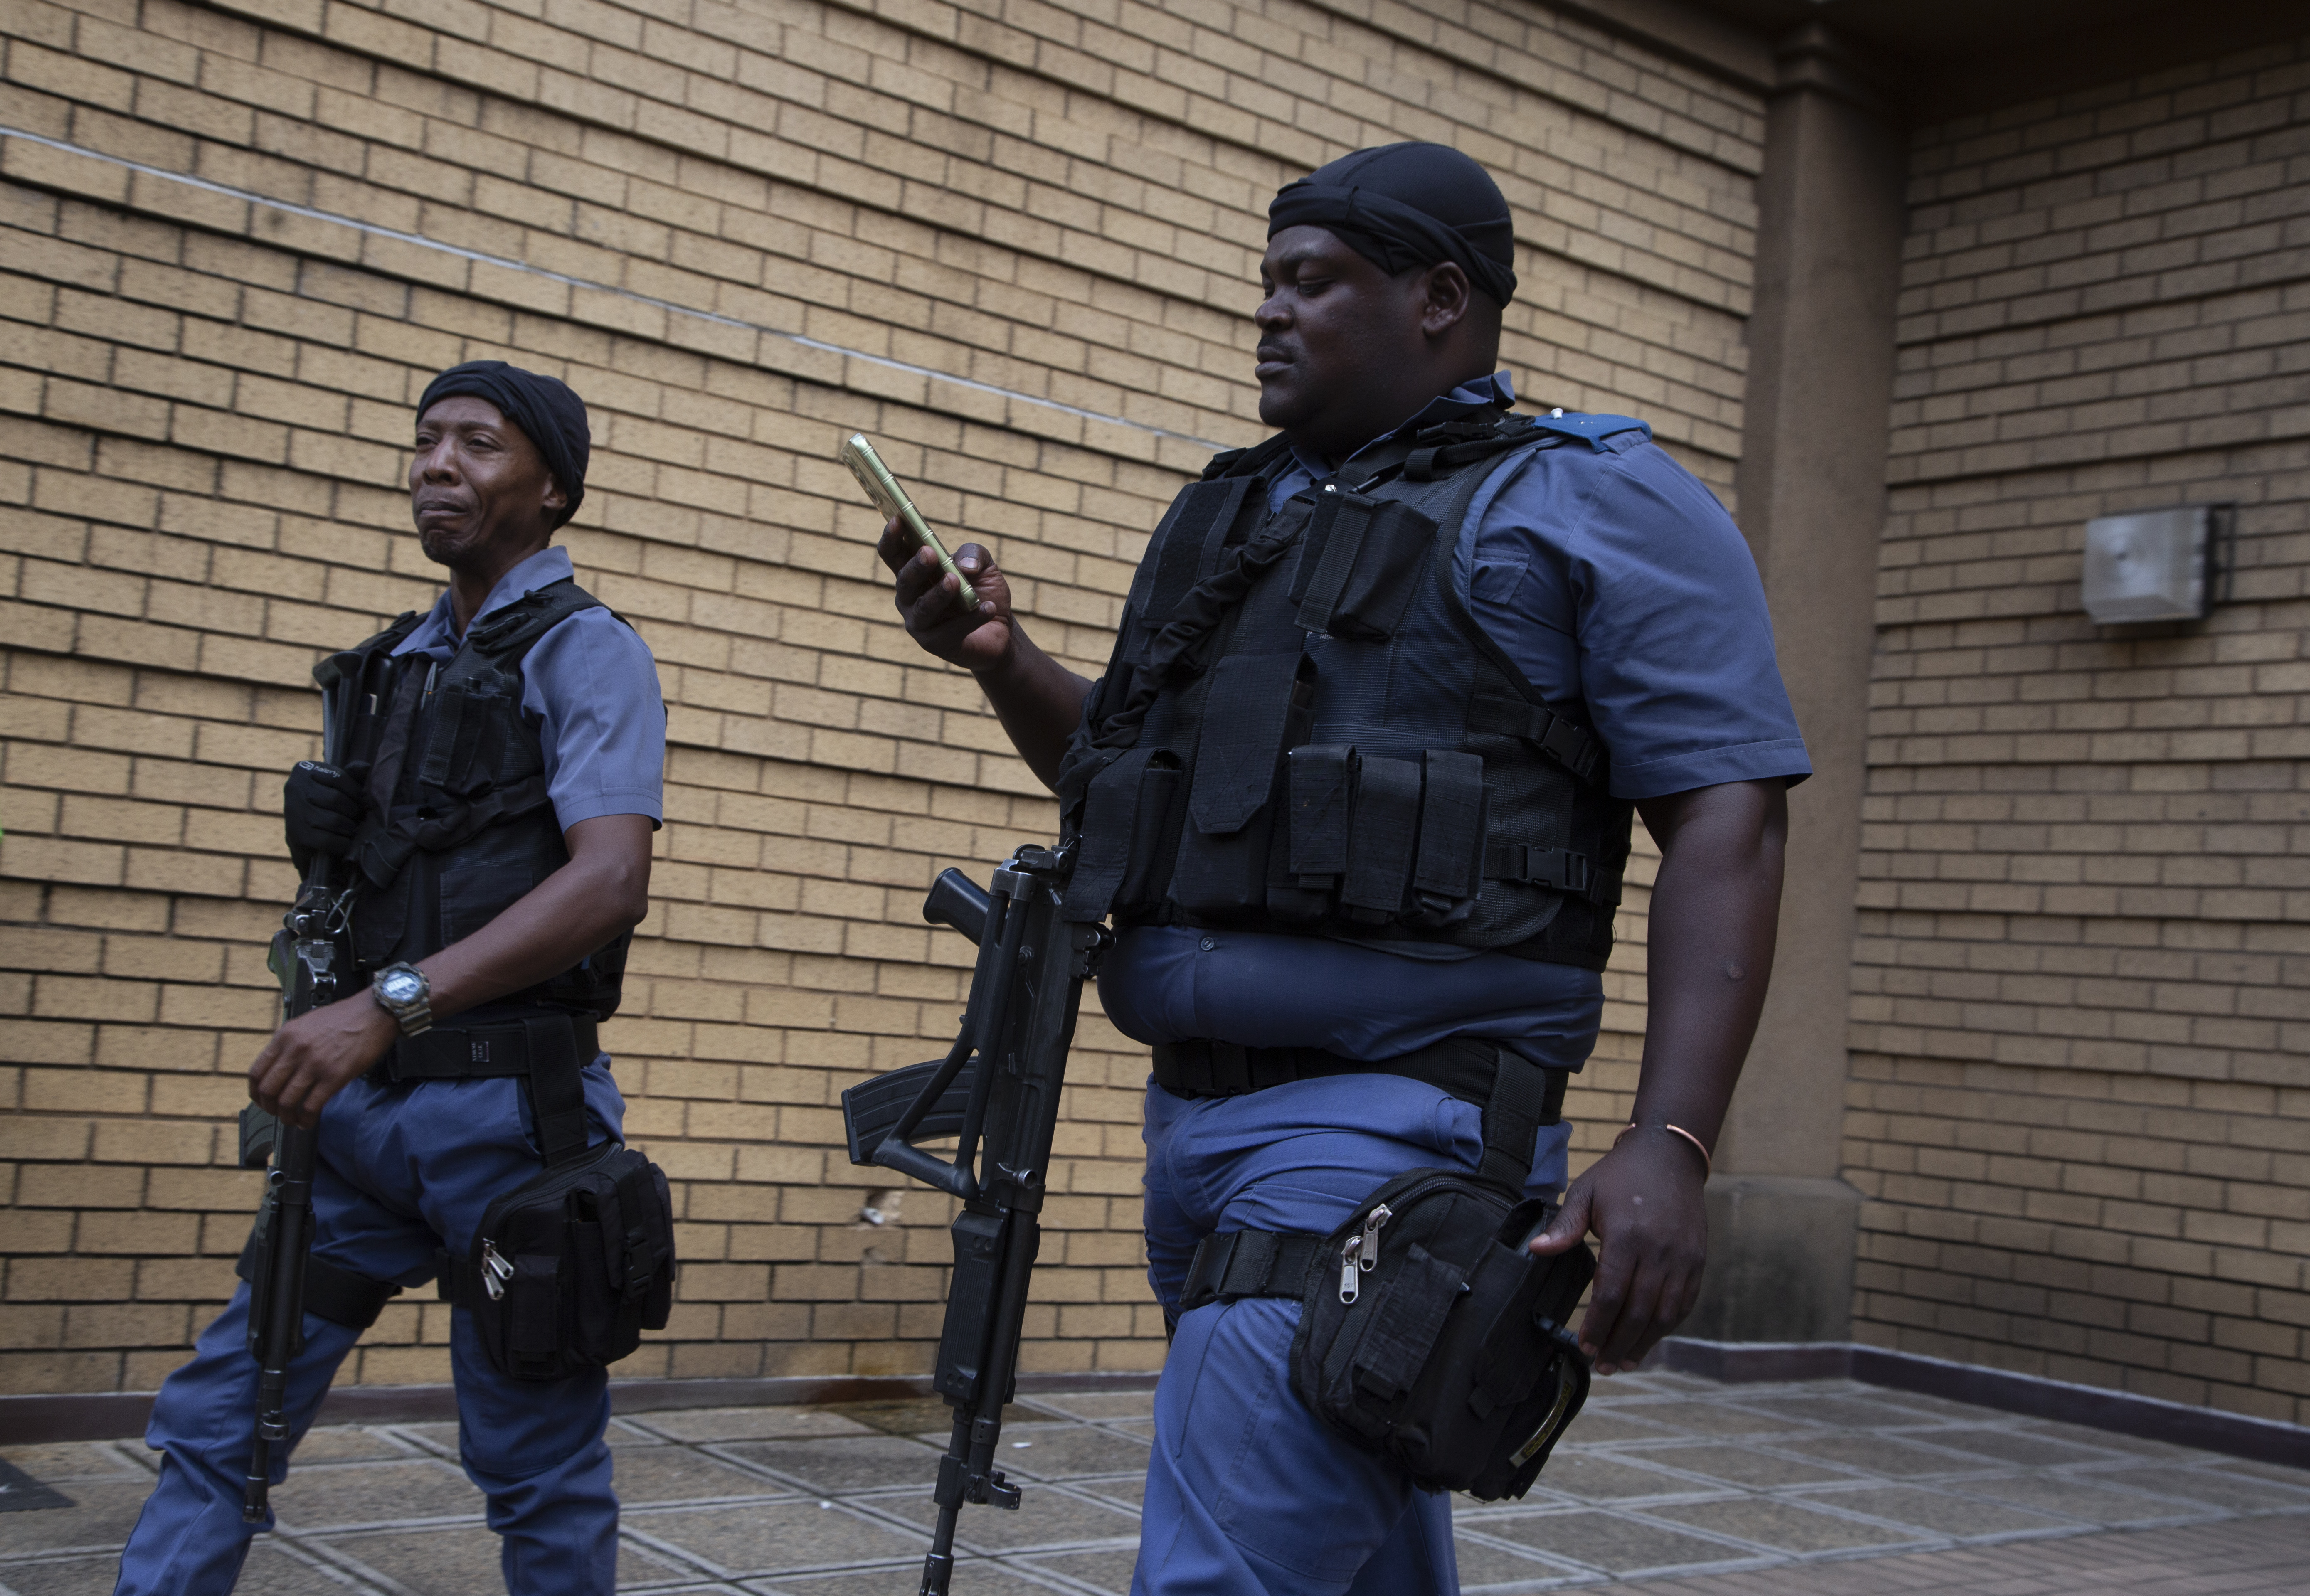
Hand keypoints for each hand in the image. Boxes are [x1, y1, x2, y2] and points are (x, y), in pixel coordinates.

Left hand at [249, 991, 398, 1127]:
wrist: (375, 1011)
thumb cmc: (346, 1016)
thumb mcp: (307, 1023)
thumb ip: (290, 1044)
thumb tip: (282, 1067)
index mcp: (286, 1036)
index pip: (257, 1071)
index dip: (255, 1092)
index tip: (261, 1100)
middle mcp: (295, 1050)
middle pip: (268, 1090)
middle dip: (269, 1108)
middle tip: (277, 1113)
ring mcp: (314, 1064)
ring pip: (287, 1101)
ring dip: (287, 1117)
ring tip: (294, 1120)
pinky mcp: (334, 1076)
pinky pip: (311, 1106)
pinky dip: (306, 1119)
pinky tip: (308, 1121)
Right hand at [284, 761, 367, 867]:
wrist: (302, 833)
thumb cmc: (324, 804)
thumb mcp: (335, 785)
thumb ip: (350, 775)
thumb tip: (366, 767)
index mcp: (303, 770)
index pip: (339, 777)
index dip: (357, 792)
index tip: (363, 802)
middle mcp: (294, 788)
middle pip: (336, 799)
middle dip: (354, 811)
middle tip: (359, 818)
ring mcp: (293, 812)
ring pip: (334, 820)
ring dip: (349, 828)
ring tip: (353, 829)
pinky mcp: (295, 835)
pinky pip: (328, 840)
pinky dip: (342, 843)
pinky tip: (345, 842)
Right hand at [878, 522, 1014, 673]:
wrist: (1000, 629)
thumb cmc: (982, 591)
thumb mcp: (984, 565)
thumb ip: (974, 554)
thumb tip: (963, 566)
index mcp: (914, 573)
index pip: (893, 554)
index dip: (892, 537)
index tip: (898, 520)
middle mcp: (910, 598)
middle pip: (904, 581)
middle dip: (916, 566)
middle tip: (930, 553)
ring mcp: (919, 623)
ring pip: (923, 608)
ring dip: (939, 593)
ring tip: (955, 582)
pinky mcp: (935, 644)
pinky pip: (951, 630)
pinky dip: (971, 618)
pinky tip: (989, 609)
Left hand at [1527, 1130, 1708, 1373]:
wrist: (1669, 1156)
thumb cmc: (1620, 1176)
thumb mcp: (1586, 1191)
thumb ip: (1564, 1226)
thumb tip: (1536, 1250)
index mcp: (1627, 1236)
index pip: (1610, 1294)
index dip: (1598, 1326)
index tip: (1584, 1347)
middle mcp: (1659, 1251)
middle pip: (1638, 1312)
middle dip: (1618, 1344)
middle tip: (1602, 1366)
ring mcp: (1683, 1258)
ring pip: (1664, 1314)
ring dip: (1644, 1344)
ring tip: (1624, 1363)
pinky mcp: (1698, 1261)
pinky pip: (1684, 1303)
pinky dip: (1667, 1326)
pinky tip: (1650, 1340)